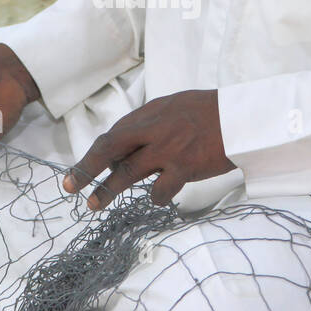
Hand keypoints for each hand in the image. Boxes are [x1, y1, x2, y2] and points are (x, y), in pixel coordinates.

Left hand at [61, 89, 234, 209]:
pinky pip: (160, 189)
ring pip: (128, 172)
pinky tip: (158, 197)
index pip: (112, 136)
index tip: (77, 170)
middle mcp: (153, 130)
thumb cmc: (208, 111)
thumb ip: (148, 125)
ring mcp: (167, 149)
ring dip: (108, 189)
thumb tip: (127, 147)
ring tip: (94, 203)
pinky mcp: (184, 167)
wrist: (240, 116)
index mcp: (148, 114)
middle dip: (86, 168)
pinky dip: (156, 197)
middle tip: (70, 185)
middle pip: (110, 149)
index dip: (92, 155)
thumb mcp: (172, 107)